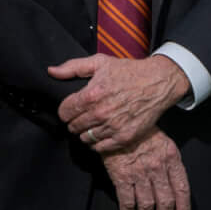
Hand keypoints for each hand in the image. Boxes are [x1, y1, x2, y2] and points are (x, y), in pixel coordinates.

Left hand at [49, 54, 190, 153]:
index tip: (73, 108)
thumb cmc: (129, 71)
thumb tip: (51, 71)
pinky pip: (100, 147)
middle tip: (85, 115)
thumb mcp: (100, 62)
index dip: (66, 110)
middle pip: (73, 127)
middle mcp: (101, 113)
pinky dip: (98, 142)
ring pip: (85, 138)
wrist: (159, 82)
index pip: (64, 112)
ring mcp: (113, 127)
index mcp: (91, 95)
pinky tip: (104, 131)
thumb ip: (73, 67)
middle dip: (76, 121)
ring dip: (87, 131)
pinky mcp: (124, 137)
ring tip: (95, 123)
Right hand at [100, 129, 191, 209]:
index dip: (184, 208)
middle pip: (166, 202)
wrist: (118, 124)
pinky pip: (127, 202)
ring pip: (148, 205)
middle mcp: (158, 168)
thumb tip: (175, 190)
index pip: (182, 188)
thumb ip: (171, 166)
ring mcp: (140, 173)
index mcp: (172, 158)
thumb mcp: (164, 145)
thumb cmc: (143, 135)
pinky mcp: (122, 177)